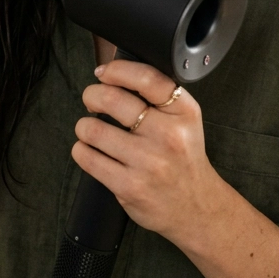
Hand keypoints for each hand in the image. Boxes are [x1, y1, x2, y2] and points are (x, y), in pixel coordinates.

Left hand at [73, 59, 216, 246]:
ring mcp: (148, 162)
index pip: (146, 78)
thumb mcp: (184, 121)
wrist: (196, 208)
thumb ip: (158, 97)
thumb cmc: (184, 159)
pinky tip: (91, 150)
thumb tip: (113, 72)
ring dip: (84, 126)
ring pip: (93, 129)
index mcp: (183, 112)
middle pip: (111, 99)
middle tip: (91, 101)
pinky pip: (87, 157)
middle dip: (91, 95)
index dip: (116, 70)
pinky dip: (81, 150)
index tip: (103, 72)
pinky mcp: (129, 186)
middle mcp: (168, 135)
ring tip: (90, 130)